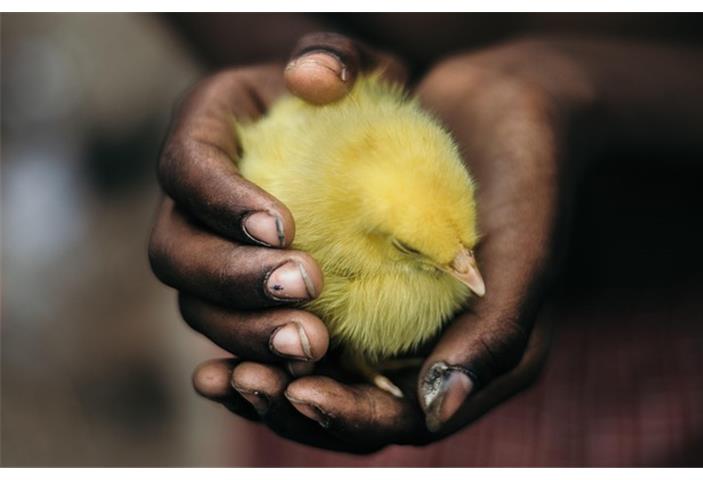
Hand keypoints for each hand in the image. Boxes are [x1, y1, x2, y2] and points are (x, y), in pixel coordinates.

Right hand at [147, 33, 406, 438]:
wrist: (347, 147)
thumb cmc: (348, 100)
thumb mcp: (351, 65)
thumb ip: (332, 56)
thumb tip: (314, 76)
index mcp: (204, 134)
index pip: (186, 167)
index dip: (221, 200)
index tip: (283, 226)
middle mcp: (191, 203)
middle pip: (177, 252)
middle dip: (233, 279)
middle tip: (305, 290)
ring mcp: (208, 255)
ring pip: (196, 306)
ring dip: (246, 332)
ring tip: (314, 345)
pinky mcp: (235, 298)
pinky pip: (230, 335)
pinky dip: (259, 359)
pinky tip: (307, 373)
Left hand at [185, 39, 575, 452]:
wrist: (513, 106)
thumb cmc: (529, 177)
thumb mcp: (525, 252)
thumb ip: (494, 334)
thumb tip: (434, 409)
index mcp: (477, 358)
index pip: (403, 418)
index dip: (347, 418)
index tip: (294, 392)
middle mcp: (431, 345)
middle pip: (352, 404)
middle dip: (292, 404)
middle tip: (242, 383)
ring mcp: (394, 311)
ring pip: (322, 368)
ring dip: (270, 373)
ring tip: (219, 371)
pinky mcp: (363, 273)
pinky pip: (310, 313)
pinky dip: (264, 324)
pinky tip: (224, 316)